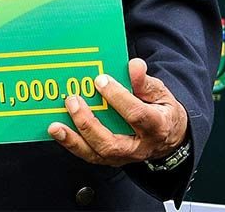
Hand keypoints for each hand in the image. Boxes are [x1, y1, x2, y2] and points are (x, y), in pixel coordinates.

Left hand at [47, 58, 188, 165]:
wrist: (169, 136)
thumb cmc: (161, 111)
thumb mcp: (160, 93)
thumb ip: (145, 81)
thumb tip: (135, 65)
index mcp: (156, 127)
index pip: (136, 115)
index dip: (117, 97)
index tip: (100, 79)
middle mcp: (139, 147)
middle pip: (112, 143)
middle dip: (88, 123)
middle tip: (72, 101)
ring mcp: (124, 156)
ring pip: (98, 154)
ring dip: (74, 140)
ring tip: (55, 126)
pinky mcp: (112, 159)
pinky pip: (90, 155)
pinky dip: (72, 144)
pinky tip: (58, 132)